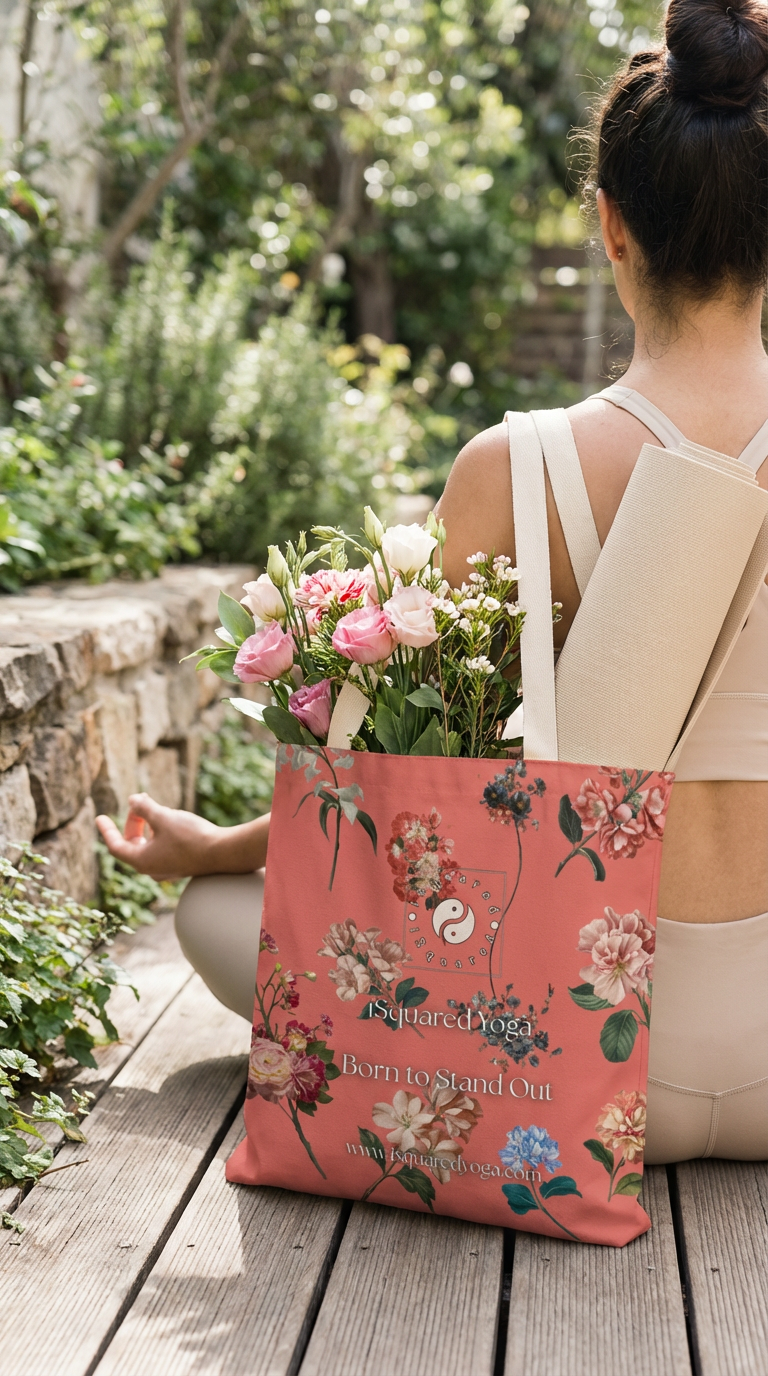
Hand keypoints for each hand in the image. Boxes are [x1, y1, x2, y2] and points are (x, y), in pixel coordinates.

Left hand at [96, 794, 221, 880]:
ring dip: (148, 825)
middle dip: (133, 821)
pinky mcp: (180, 865)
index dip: (106, 830)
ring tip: (157, 807)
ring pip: (148, 845)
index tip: (99, 818)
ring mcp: (167, 869)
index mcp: (142, 860)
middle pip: (132, 844)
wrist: (223, 853)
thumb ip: (144, 808)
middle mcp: (152, 869)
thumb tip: (131, 800)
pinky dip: (159, 833)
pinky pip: (161, 848)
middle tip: (140, 802)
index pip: (115, 846)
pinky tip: (171, 819)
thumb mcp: (163, 817)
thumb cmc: (191, 837)